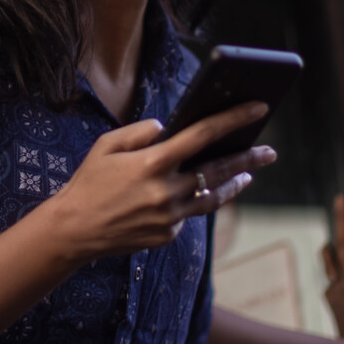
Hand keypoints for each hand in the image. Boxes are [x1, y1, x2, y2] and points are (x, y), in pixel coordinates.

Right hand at [43, 102, 277, 263]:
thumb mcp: (107, 145)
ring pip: (212, 198)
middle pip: (218, 170)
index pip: (203, 134)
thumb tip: (170, 130)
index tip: (258, 108)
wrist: (73, 230)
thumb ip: (141, 132)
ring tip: (247, 175)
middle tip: (270, 151)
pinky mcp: (167, 235)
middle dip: (248, 158)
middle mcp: (166, 190)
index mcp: (153, 162)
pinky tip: (191, 194)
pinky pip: (188, 215)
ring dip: (233, 185)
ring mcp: (169, 217)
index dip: (233, 119)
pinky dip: (192, 201)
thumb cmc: (89, 181)